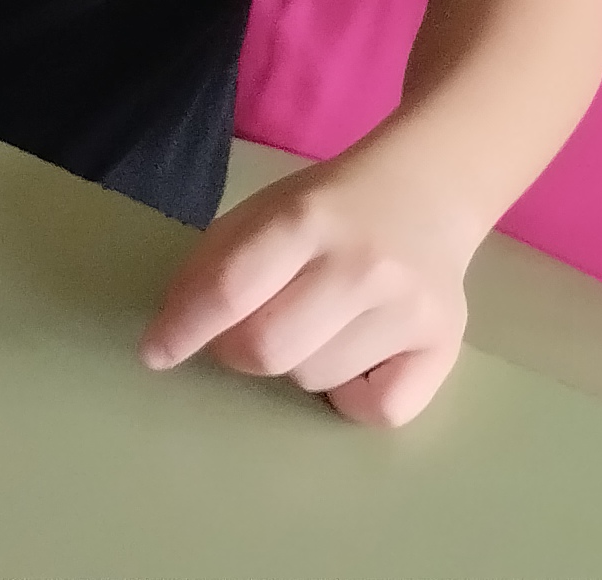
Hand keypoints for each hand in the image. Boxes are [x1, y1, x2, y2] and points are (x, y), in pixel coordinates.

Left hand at [138, 146, 492, 426]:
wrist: (428, 190)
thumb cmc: (330, 209)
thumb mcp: (263, 212)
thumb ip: (214, 265)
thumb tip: (172, 333)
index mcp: (306, 218)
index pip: (231, 290)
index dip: (183, 329)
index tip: (156, 352)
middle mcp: (364, 264)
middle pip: (267, 350)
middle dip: (237, 351)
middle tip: (245, 332)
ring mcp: (410, 308)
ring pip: (315, 380)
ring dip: (298, 363)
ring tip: (319, 324)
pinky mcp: (445, 344)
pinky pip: (377, 411)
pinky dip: (354, 397)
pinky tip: (358, 355)